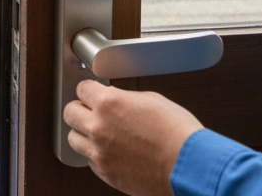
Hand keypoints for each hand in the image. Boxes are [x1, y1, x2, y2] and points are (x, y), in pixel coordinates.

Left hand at [64, 81, 202, 195]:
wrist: (191, 168)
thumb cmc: (178, 133)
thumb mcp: (151, 99)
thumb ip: (124, 97)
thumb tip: (114, 97)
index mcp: (108, 103)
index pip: (81, 88)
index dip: (89, 90)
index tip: (93, 93)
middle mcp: (98, 127)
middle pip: (69, 112)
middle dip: (80, 109)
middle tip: (91, 111)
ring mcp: (100, 152)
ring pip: (73, 138)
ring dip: (83, 133)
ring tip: (99, 132)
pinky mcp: (107, 174)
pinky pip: (89, 160)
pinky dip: (96, 154)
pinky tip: (111, 150)